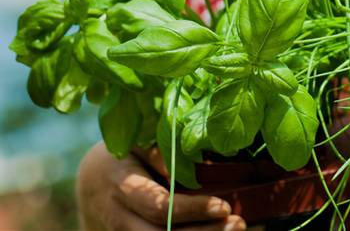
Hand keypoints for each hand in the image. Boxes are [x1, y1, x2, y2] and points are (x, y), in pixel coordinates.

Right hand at [76, 142, 246, 230]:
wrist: (93, 182)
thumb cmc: (126, 156)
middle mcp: (121, 217)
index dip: (191, 209)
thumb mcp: (139, 144)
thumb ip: (162, 152)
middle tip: (238, 222)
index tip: (223, 206)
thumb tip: (192, 163)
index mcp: (123, 187)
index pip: (158, 206)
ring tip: (236, 228)